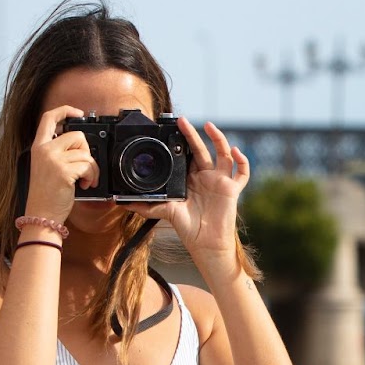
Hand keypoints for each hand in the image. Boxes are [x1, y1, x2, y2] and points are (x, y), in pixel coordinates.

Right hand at [24, 105, 98, 224]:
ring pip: (85, 152)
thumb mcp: (47, 166)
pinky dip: (92, 176)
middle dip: (87, 152)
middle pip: (77, 135)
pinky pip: (88, 165)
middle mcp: (43, 150)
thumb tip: (80, 144)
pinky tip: (86, 185)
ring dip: (92, 168)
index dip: (64, 110)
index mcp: (38, 147)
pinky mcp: (63, 170)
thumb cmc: (47, 194)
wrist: (42, 214)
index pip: (48, 118)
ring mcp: (52, 159)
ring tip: (86, 180)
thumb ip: (58, 152)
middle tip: (84, 168)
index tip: (77, 112)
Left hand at [133, 117, 250, 277]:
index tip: (173, 130)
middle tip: (183, 121)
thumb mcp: (165, 212)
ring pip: (223, 154)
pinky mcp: (232, 189)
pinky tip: (235, 151)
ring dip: (218, 139)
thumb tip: (122, 203)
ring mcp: (220, 181)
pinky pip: (242, 172)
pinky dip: (242, 161)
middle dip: (193, 134)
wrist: (206, 243)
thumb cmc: (189, 228)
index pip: (187, 155)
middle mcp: (206, 177)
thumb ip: (146, 206)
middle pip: (202, 150)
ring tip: (210, 126)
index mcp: (190, 179)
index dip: (182, 142)